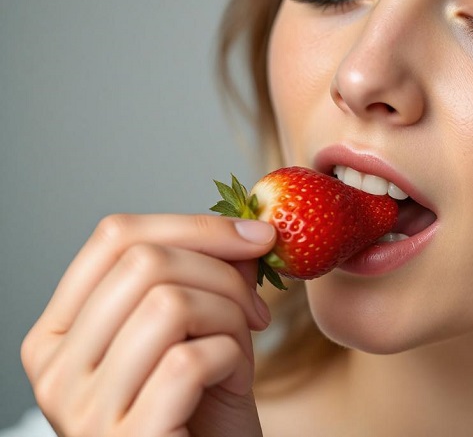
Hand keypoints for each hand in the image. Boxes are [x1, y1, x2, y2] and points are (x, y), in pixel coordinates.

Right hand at [21, 213, 276, 436]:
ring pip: (168, 303)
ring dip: (229, 316)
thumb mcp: (194, 331)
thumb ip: (202, 276)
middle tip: (257, 307)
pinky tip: (233, 381)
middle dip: (223, 272)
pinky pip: (189, 361)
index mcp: (59, 331)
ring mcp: (82, 410)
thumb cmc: (199, 411)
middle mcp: (54, 369)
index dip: (194, 224)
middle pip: (144, 261)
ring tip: (241, 346)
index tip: (255, 236)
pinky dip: (231, 358)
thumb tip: (245, 228)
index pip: (114, 236)